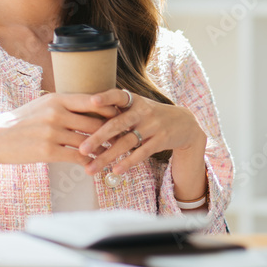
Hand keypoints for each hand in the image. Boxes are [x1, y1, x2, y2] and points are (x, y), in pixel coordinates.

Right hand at [0, 92, 119, 169]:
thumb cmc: (21, 121)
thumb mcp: (42, 105)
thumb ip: (64, 104)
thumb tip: (89, 105)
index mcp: (56, 99)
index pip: (92, 101)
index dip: (110, 109)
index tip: (122, 116)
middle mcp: (56, 113)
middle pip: (94, 122)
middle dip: (112, 132)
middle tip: (126, 137)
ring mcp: (52, 132)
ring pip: (88, 141)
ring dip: (103, 149)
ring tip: (115, 153)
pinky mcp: (47, 151)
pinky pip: (76, 157)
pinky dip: (88, 162)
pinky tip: (95, 165)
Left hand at [78, 89, 207, 176]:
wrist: (184, 123)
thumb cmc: (150, 115)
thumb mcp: (136, 106)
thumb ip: (116, 110)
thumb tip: (83, 119)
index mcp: (134, 100)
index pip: (118, 95)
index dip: (106, 97)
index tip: (92, 101)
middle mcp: (143, 111)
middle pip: (118, 124)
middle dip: (98, 137)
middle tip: (82, 149)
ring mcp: (153, 126)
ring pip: (127, 142)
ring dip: (107, 156)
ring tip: (91, 168)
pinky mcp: (161, 140)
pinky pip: (142, 153)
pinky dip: (128, 162)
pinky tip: (115, 170)